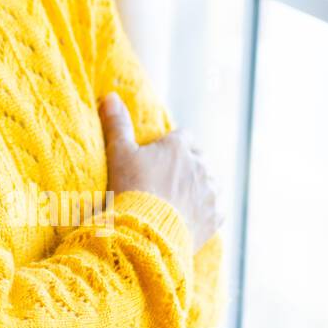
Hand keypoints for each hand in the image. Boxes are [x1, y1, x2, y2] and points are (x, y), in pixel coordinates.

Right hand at [97, 92, 222, 248]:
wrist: (147, 232)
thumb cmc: (132, 188)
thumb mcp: (119, 153)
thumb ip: (117, 123)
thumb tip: (110, 96)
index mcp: (179, 146)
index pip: (184, 136)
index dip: (172, 143)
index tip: (160, 154)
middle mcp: (201, 165)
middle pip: (199, 157)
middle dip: (188, 164)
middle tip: (168, 177)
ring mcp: (211, 191)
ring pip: (211, 181)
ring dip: (200, 185)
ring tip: (181, 196)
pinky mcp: (216, 216)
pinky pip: (217, 207)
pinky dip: (207, 208)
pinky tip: (192, 214)